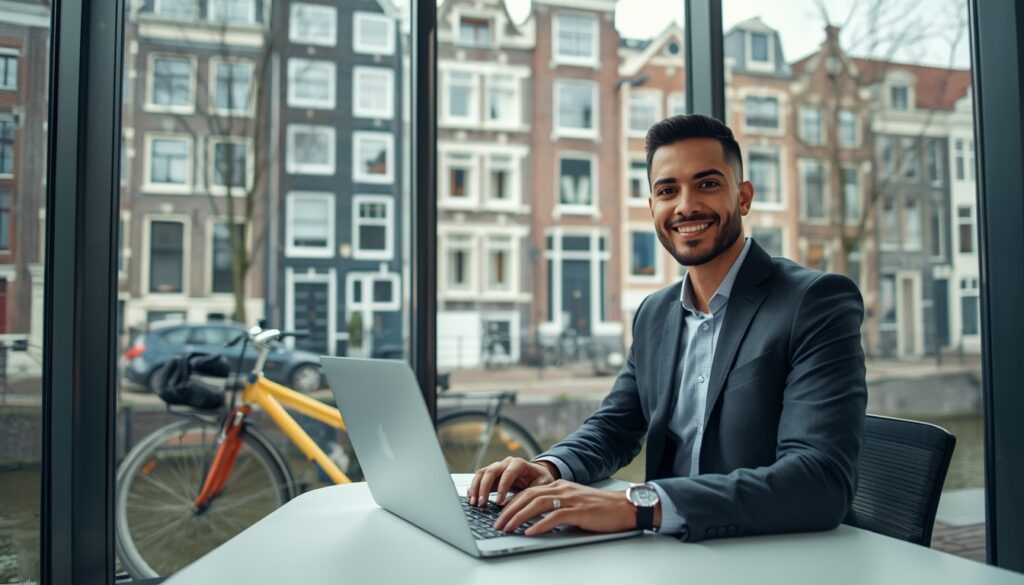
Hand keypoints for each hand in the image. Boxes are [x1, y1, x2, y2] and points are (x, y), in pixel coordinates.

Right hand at [468, 457, 557, 506]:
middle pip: (491, 471)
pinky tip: (471, 499)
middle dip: (484, 488)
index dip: (502, 487)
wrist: (538, 475)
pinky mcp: (491, 475)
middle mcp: (506, 463)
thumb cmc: (541, 480)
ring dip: (475, 488)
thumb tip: (510, 506)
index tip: (499, 502)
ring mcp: (497, 467)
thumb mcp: (540, 487)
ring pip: (481, 474)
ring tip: (473, 503)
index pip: (508, 473)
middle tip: (481, 504)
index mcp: (519, 463)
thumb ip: (527, 494)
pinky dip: (474, 488)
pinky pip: (479, 479)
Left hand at [494, 481, 641, 535]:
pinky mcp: (579, 511)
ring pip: (537, 504)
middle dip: (509, 510)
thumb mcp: (573, 503)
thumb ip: (555, 507)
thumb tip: (534, 520)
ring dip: (519, 517)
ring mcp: (571, 499)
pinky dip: (540, 524)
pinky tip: (530, 532)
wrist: (623, 507)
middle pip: (528, 496)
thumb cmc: (599, 508)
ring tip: (507, 528)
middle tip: (497, 524)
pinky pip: (555, 517)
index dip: (512, 503)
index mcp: (559, 485)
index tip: (500, 515)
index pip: (529, 492)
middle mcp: (562, 489)